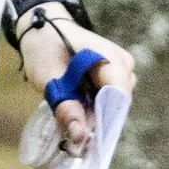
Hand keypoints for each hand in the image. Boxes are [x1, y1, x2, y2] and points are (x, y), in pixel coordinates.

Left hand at [17, 19, 136, 155]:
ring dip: (94, 117)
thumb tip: (79, 136)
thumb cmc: (45, 48)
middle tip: (72, 137)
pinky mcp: (114, 77)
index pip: (119, 97)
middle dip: (97, 122)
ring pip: (114, 106)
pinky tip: (77, 112)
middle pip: (118, 105)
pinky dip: (94, 109)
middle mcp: (123, 64)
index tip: (85, 140)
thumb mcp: (48, 77)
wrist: (44, 29)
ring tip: (71, 121)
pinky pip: (109, 100)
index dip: (104, 121)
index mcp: (110, 58)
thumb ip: (65, 106)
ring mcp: (122, 70)